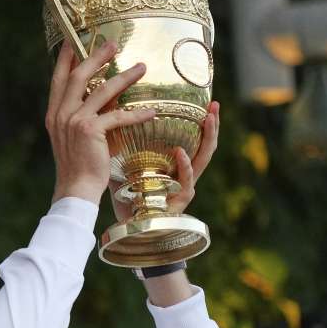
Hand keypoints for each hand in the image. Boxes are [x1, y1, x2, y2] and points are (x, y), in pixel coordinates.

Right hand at [46, 40, 155, 204]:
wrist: (76, 189)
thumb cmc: (81, 165)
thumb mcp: (78, 136)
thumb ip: (88, 115)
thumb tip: (110, 98)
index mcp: (55, 114)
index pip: (59, 79)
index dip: (66, 59)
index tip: (74, 41)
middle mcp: (61, 114)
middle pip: (79, 76)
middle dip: (96, 57)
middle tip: (112, 44)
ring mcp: (74, 121)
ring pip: (102, 91)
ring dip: (124, 77)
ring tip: (141, 67)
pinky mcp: (91, 131)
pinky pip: (118, 116)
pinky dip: (137, 114)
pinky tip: (153, 111)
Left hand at [110, 100, 219, 221]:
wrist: (129, 226)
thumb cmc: (129, 197)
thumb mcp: (128, 165)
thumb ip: (125, 146)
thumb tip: (112, 117)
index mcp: (178, 166)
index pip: (196, 140)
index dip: (202, 122)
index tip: (206, 101)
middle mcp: (187, 175)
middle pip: (207, 146)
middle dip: (213, 125)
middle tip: (215, 105)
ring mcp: (186, 187)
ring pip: (204, 160)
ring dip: (208, 138)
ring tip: (208, 119)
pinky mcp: (181, 199)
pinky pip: (186, 180)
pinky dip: (184, 165)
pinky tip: (180, 151)